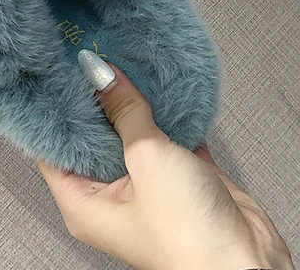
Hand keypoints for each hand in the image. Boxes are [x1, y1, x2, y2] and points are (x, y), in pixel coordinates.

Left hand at [38, 56, 294, 269]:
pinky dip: (169, 112)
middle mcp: (111, 197)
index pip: (52, 148)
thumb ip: (124, 110)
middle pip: (93, 136)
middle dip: (95, 97)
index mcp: (85, 204)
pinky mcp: (180, 178)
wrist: (247, 264)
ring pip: (132, 133)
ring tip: (125, 55)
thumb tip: (98, 72)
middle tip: (92, 51)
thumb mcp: (146, 159)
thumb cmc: (187, 235)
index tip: (57, 67)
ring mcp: (146, 187)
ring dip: (134, 100)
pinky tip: (166, 82)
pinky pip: (167, 136)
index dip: (54, 108)